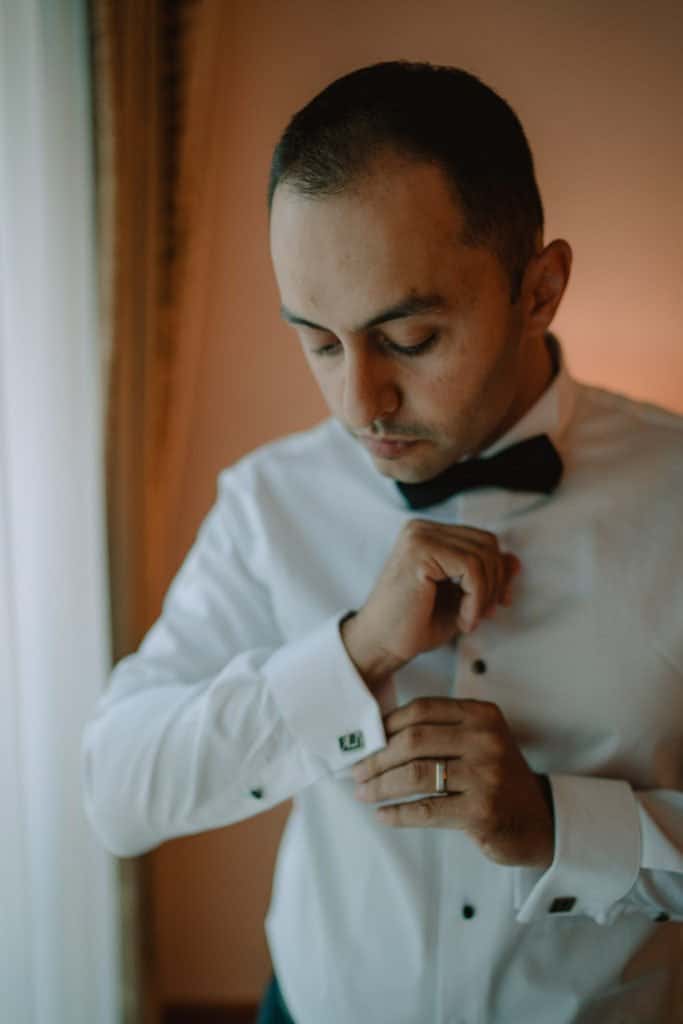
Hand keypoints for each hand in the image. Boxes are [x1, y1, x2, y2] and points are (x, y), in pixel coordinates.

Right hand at [342, 521, 520, 689]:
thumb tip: (515, 561)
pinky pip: (471, 568)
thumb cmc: (413, 624)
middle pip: (487, 543)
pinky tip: (463, 620)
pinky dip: (476, 599)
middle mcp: (422, 529)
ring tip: (469, 619)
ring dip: (485, 595)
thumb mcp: (460, 598)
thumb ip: (486, 577)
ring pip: (482, 555)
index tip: (495, 603)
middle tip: (482, 614)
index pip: (483, 540)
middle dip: (495, 583)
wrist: (380, 645)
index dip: (498, 573)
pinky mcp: (419, 552)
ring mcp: (419, 537)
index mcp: (429, 534)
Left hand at [352, 697, 553, 868]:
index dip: (387, 724)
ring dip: (381, 786)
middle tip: (356, 772)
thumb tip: (377, 736)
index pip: (421, 709)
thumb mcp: (477, 741)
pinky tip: (384, 815)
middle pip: (413, 740)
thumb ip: (439, 732)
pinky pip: (426, 809)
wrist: (538, 820)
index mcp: (481, 715)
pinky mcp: (481, 811)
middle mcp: (485, 739)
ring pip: (416, 775)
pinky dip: (398, 813)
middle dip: (377, 758)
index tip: (366, 741)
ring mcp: (485, 775)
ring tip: (364, 793)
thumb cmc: (495, 778)